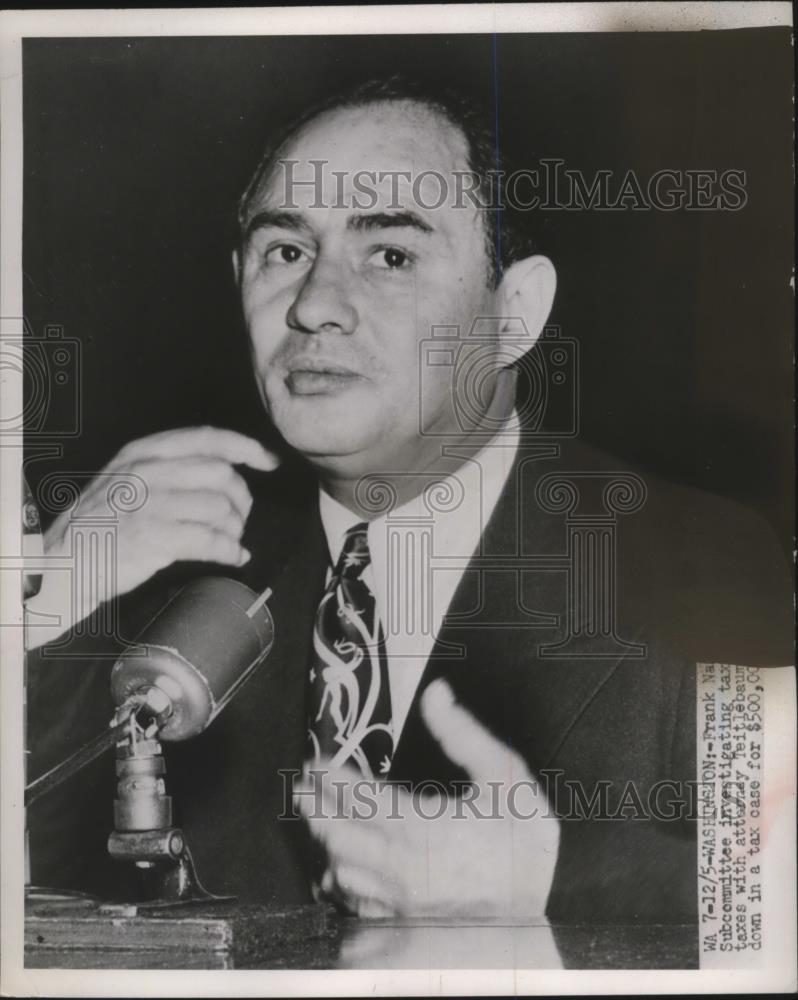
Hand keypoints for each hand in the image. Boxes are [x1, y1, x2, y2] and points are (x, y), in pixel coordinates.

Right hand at [27, 427, 277, 643]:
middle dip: (241, 499)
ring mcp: (150, 504)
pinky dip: (230, 550)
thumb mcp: (127, 479)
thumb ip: (169, 468)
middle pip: (222, 475)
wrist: (63, 562)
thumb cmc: (100, 524)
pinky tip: (234, 557)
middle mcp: (148, 472)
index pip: (207, 438)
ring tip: (231, 540)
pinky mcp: (155, 538)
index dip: (246, 447)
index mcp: (143, 452)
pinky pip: (211, 540)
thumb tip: (224, 472)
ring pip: (220, 508)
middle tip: (239, 518)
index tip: (269, 461)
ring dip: (235, 528)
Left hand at [296, 679, 559, 919]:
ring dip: (324, 840)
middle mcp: (399, 863)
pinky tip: (338, 867)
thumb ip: (464, 733)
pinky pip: (355, 901)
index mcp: (419, 824)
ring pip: (340, 867)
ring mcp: (397, 897)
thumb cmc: (525, 846)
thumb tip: (436, 693)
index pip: (357, 795)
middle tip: (300, 786)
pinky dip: (340, 878)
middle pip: (336, 832)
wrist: (546, 913)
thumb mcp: (505, 776)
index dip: (329, 776)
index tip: (314, 762)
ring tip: (315, 819)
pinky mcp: (403, 920)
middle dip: (314, 805)